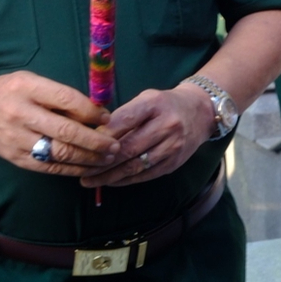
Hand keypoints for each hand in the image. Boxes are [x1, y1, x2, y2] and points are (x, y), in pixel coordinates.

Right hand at [0, 70, 118, 173]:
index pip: (66, 99)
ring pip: (59, 153)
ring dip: (89, 158)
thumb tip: (97, 113)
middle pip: (65, 131)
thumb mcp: (33, 82)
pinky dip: (73, 169)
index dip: (91, 111)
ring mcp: (16, 138)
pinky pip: (49, 167)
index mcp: (27, 88)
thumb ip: (61, 96)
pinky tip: (89, 167)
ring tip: (108, 158)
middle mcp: (20, 113)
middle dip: (96, 141)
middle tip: (115, 145)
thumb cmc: (11, 92)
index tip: (107, 118)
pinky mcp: (15, 158)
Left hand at [80, 85, 213, 187]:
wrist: (200, 112)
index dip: (102, 135)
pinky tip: (111, 181)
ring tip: (90, 180)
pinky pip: (146, 175)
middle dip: (101, 161)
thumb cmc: (164, 105)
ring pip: (136, 165)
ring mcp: (172, 146)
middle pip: (128, 147)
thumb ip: (123, 115)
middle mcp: (166, 125)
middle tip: (80, 169)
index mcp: (154, 104)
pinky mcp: (174, 162)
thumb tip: (94, 135)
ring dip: (110, 176)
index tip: (83, 144)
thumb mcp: (146, 99)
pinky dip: (126, 180)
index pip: (123, 121)